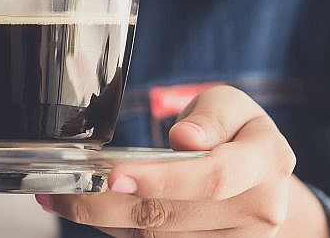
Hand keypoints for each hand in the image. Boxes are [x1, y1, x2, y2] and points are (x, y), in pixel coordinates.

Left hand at [38, 85, 328, 236]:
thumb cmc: (238, 132)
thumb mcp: (229, 104)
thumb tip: (186, 138)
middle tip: (61, 191)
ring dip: (106, 219)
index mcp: (267, 161)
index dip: (162, 179)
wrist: (264, 180)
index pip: (214, 176)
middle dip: (109, 205)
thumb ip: (211, 116)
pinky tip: (92, 211)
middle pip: (174, 215)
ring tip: (64, 198)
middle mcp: (259, 209)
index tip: (114, 175)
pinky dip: (121, 229)